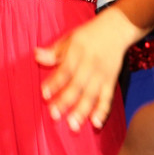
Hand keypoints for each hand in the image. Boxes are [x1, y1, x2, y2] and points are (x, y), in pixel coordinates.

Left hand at [35, 11, 135, 130]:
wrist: (117, 29)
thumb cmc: (89, 35)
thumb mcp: (69, 38)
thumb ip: (53, 51)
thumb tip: (36, 55)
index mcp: (77, 52)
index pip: (65, 70)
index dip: (55, 83)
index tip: (44, 94)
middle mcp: (90, 65)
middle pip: (78, 86)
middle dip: (66, 102)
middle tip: (55, 116)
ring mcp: (102, 74)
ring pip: (92, 95)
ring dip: (83, 111)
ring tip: (74, 125)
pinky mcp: (111, 81)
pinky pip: (107, 98)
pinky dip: (103, 111)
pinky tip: (96, 123)